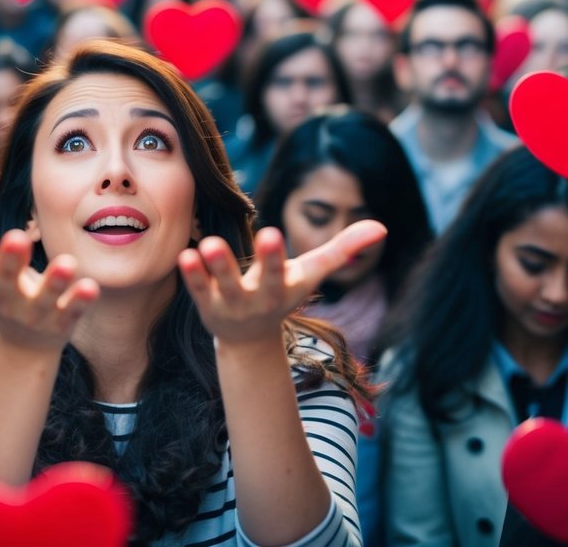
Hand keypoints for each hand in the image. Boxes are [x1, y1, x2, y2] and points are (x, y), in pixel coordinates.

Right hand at [0, 225, 99, 352]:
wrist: (26, 346)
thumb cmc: (4, 298)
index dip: (4, 258)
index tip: (14, 236)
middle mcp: (17, 305)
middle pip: (15, 287)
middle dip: (17, 266)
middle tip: (23, 240)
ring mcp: (42, 316)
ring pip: (48, 300)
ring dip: (56, 283)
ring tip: (68, 263)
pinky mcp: (65, 322)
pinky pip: (73, 311)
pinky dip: (81, 301)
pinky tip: (90, 287)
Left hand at [178, 221, 386, 345]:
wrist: (250, 341)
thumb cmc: (283, 293)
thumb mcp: (310, 273)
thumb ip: (343, 249)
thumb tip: (383, 227)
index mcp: (284, 289)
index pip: (282, 272)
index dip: (275, 256)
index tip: (271, 232)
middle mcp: (259, 300)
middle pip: (259, 282)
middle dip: (258, 263)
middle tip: (254, 237)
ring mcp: (231, 306)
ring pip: (222, 286)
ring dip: (215, 267)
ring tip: (207, 244)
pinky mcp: (207, 306)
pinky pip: (199, 290)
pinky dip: (192, 275)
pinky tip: (185, 255)